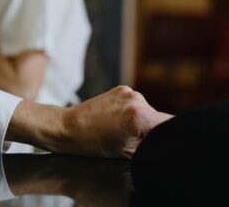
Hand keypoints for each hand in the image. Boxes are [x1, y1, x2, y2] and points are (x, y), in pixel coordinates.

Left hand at [58, 85, 172, 157]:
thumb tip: (169, 142)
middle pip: (160, 118)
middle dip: (154, 131)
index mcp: (140, 116)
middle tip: (136, 141)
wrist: (69, 126)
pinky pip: (137, 104)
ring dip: (143, 121)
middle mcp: (137, 99)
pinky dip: (133, 112)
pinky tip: (118, 121)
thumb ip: (154, 145)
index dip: (172, 136)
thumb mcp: (130, 152)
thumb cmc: (95, 143)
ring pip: (148, 111)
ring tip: (122, 131)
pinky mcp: (121, 89)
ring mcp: (128, 92)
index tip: (164, 144)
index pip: (173, 125)